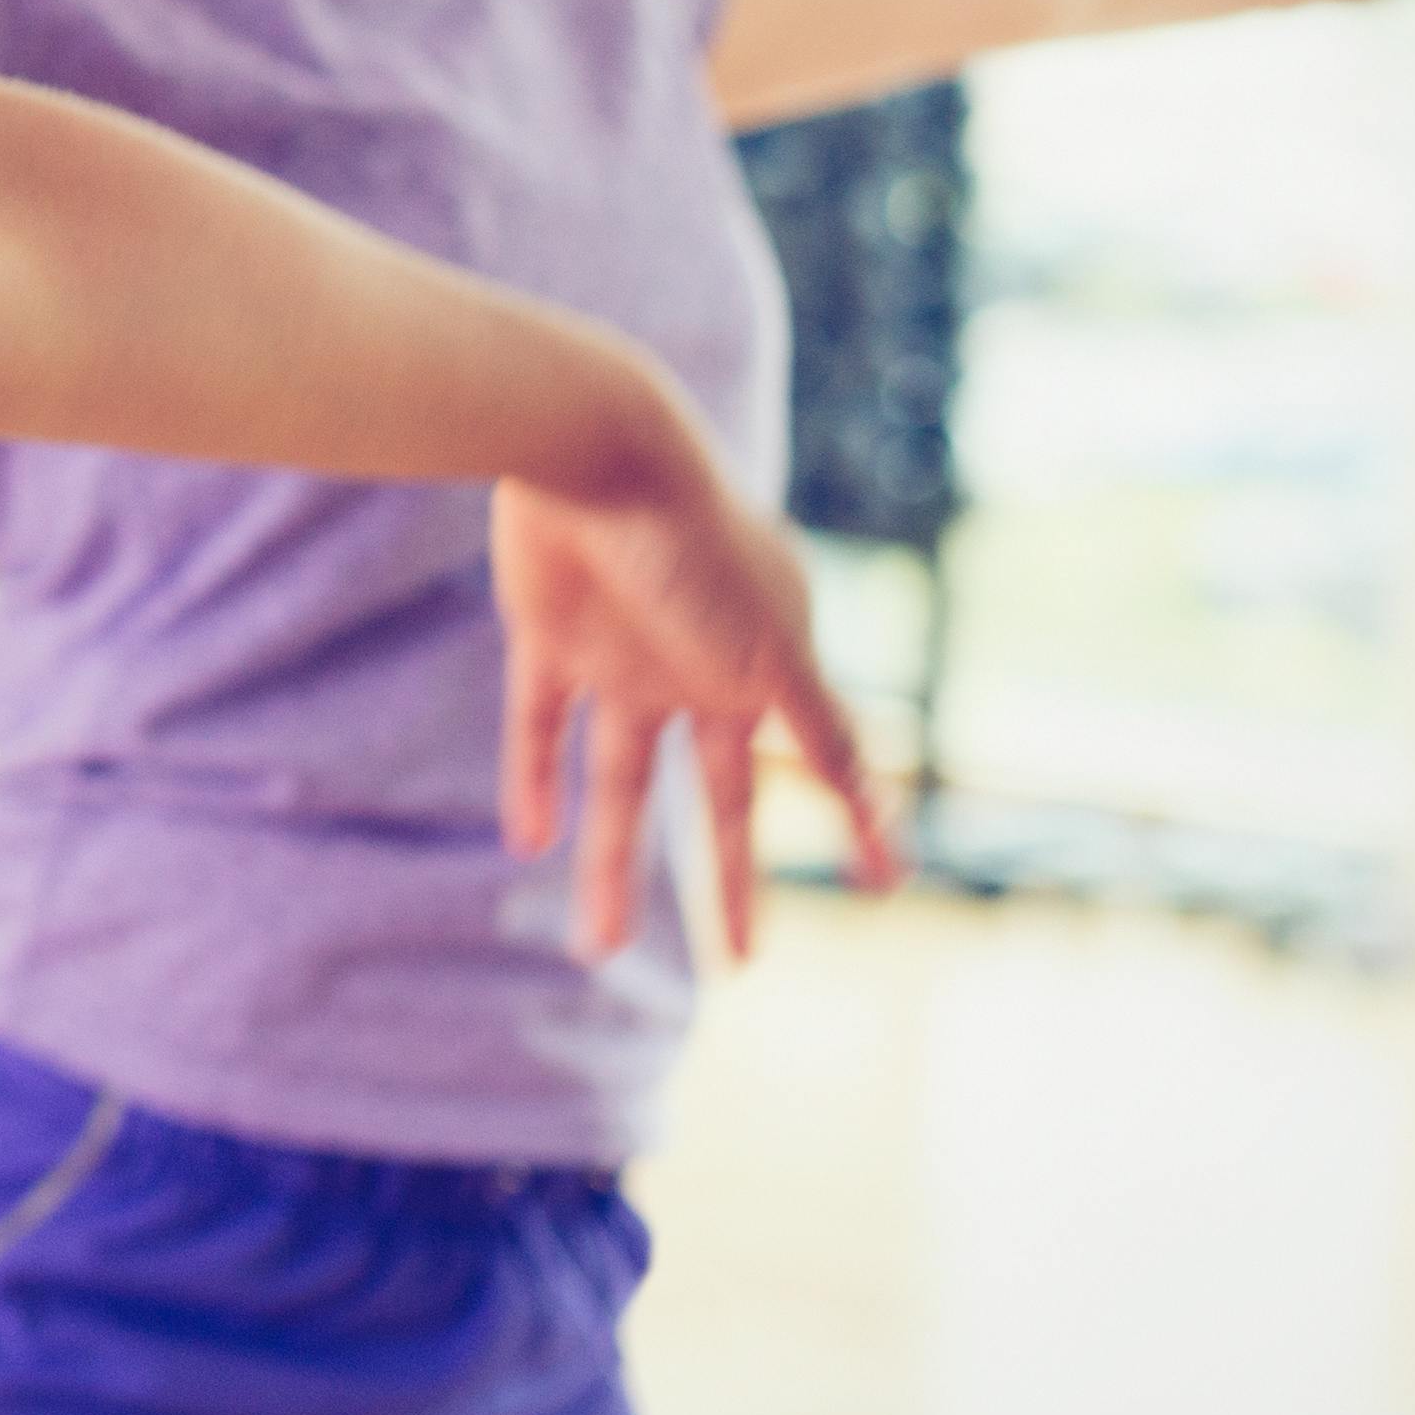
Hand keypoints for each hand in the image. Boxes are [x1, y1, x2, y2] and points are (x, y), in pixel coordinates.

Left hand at [491, 437, 898, 960]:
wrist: (590, 447)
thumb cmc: (695, 545)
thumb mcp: (773, 651)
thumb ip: (823, 731)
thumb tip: (880, 807)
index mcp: (768, 664)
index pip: (819, 764)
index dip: (853, 824)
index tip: (884, 887)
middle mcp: (700, 667)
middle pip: (717, 798)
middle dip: (728, 881)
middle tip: (740, 967)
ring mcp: (624, 655)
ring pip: (621, 783)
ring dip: (611, 865)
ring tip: (595, 947)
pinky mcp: (548, 636)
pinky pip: (538, 725)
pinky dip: (532, 782)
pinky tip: (531, 842)